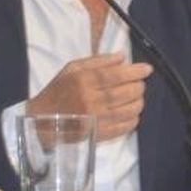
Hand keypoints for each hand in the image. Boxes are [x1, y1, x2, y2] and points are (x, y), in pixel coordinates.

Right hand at [28, 52, 151, 141]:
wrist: (42, 118)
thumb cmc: (58, 90)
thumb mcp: (72, 69)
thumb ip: (98, 61)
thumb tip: (122, 57)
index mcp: (83, 80)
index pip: (117, 74)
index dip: (135, 71)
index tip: (147, 69)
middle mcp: (90, 100)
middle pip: (126, 92)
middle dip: (139, 86)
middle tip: (140, 84)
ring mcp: (95, 119)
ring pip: (129, 110)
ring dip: (139, 102)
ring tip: (137, 98)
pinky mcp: (98, 134)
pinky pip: (124, 127)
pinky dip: (133, 119)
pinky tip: (131, 113)